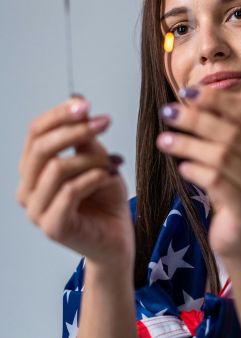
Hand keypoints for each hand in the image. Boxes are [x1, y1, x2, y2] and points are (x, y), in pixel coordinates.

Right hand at [17, 97, 133, 266]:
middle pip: (41, 147)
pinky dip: (94, 177)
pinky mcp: (52, 227)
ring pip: (57, 168)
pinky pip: (70, 191)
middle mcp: (27, 189)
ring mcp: (36, 210)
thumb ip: (84, 137)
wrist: (117, 237)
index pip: (35, 133)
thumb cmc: (104, 199)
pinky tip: (111, 175)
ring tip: (115, 161)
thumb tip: (77, 100)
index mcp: (32, 169)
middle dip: (75, 130)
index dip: (59, 114)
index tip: (86, 104)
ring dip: (92, 158)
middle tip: (105, 122)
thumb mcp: (96, 159)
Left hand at [156, 86, 240, 259]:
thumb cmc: (238, 188)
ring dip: (189, 144)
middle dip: (196, 119)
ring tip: (164, 140)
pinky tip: (182, 168)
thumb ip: (226, 127)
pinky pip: (217, 182)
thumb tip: (192, 96)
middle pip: (233, 133)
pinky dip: (196, 171)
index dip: (216, 99)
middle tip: (168, 112)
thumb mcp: (239, 155)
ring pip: (223, 157)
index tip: (187, 92)